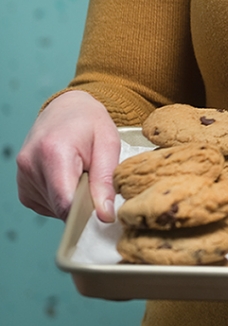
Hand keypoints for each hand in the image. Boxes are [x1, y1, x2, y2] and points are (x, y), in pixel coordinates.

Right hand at [17, 89, 120, 221]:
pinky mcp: (22, 186)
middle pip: (60, 207)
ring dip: (71, 199)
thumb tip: (105, 216)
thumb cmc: (89, 123)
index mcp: (53, 152)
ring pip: (53, 208)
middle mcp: (31, 164)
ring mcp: (23, 175)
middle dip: (81, 203)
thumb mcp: (108, 144)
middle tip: (93, 181)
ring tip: (78, 173)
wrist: (67, 109)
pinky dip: (60, 198)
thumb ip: (106, 181)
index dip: (86, 213)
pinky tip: (67, 178)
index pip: (65, 202)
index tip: (102, 212)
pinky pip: (45, 205)